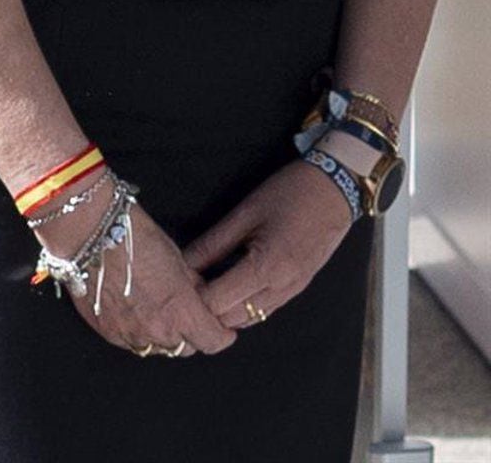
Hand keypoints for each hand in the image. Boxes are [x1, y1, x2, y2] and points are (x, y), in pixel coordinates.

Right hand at [33, 193, 236, 357]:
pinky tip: (131, 311)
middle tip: (183, 315)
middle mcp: (157, 330)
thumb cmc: (133, 237)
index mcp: (182, 312)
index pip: (213, 342)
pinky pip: (128, 342)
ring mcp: (129, 333)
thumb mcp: (177, 258)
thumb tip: (200, 295)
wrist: (88, 231)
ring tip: (153, 312)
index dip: (220, 335)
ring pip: (155, 348)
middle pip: (184, 349)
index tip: (221, 329)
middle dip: (188, 335)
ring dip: (160, 336)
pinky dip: (134, 332)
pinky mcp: (105, 330)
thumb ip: (192, 286)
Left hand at [186, 159, 355, 331]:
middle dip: (205, 309)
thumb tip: (182, 263)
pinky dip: (243, 305)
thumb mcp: (243, 214)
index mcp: (266, 268)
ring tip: (201, 288)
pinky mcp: (298, 287)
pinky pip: (265, 308)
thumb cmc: (289, 195)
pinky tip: (227, 287)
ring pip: (250, 318)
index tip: (174, 282)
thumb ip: (212, 244)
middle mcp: (282, 288)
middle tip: (183, 287)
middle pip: (232, 318)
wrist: (335, 191)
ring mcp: (293, 290)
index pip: (218, 302)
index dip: (192, 297)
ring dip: (224, 310)